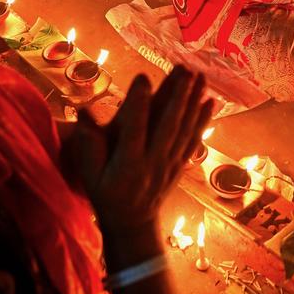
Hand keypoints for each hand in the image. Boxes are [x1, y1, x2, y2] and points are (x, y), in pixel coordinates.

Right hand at [63, 66, 212, 234]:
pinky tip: (210, 102)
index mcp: (127, 164)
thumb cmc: (105, 194)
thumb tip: (83, 112)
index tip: (143, 77)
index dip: (138, 103)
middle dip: (177, 96)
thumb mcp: (89, 175)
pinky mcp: (181, 164)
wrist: (133, 224)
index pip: (134, 129)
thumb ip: (88, 145)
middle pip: (168, 125)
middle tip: (185, 69)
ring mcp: (170, 163)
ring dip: (193, 101)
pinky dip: (203, 121)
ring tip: (200, 76)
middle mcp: (153, 162)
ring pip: (184, 129)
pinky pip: (193, 140)